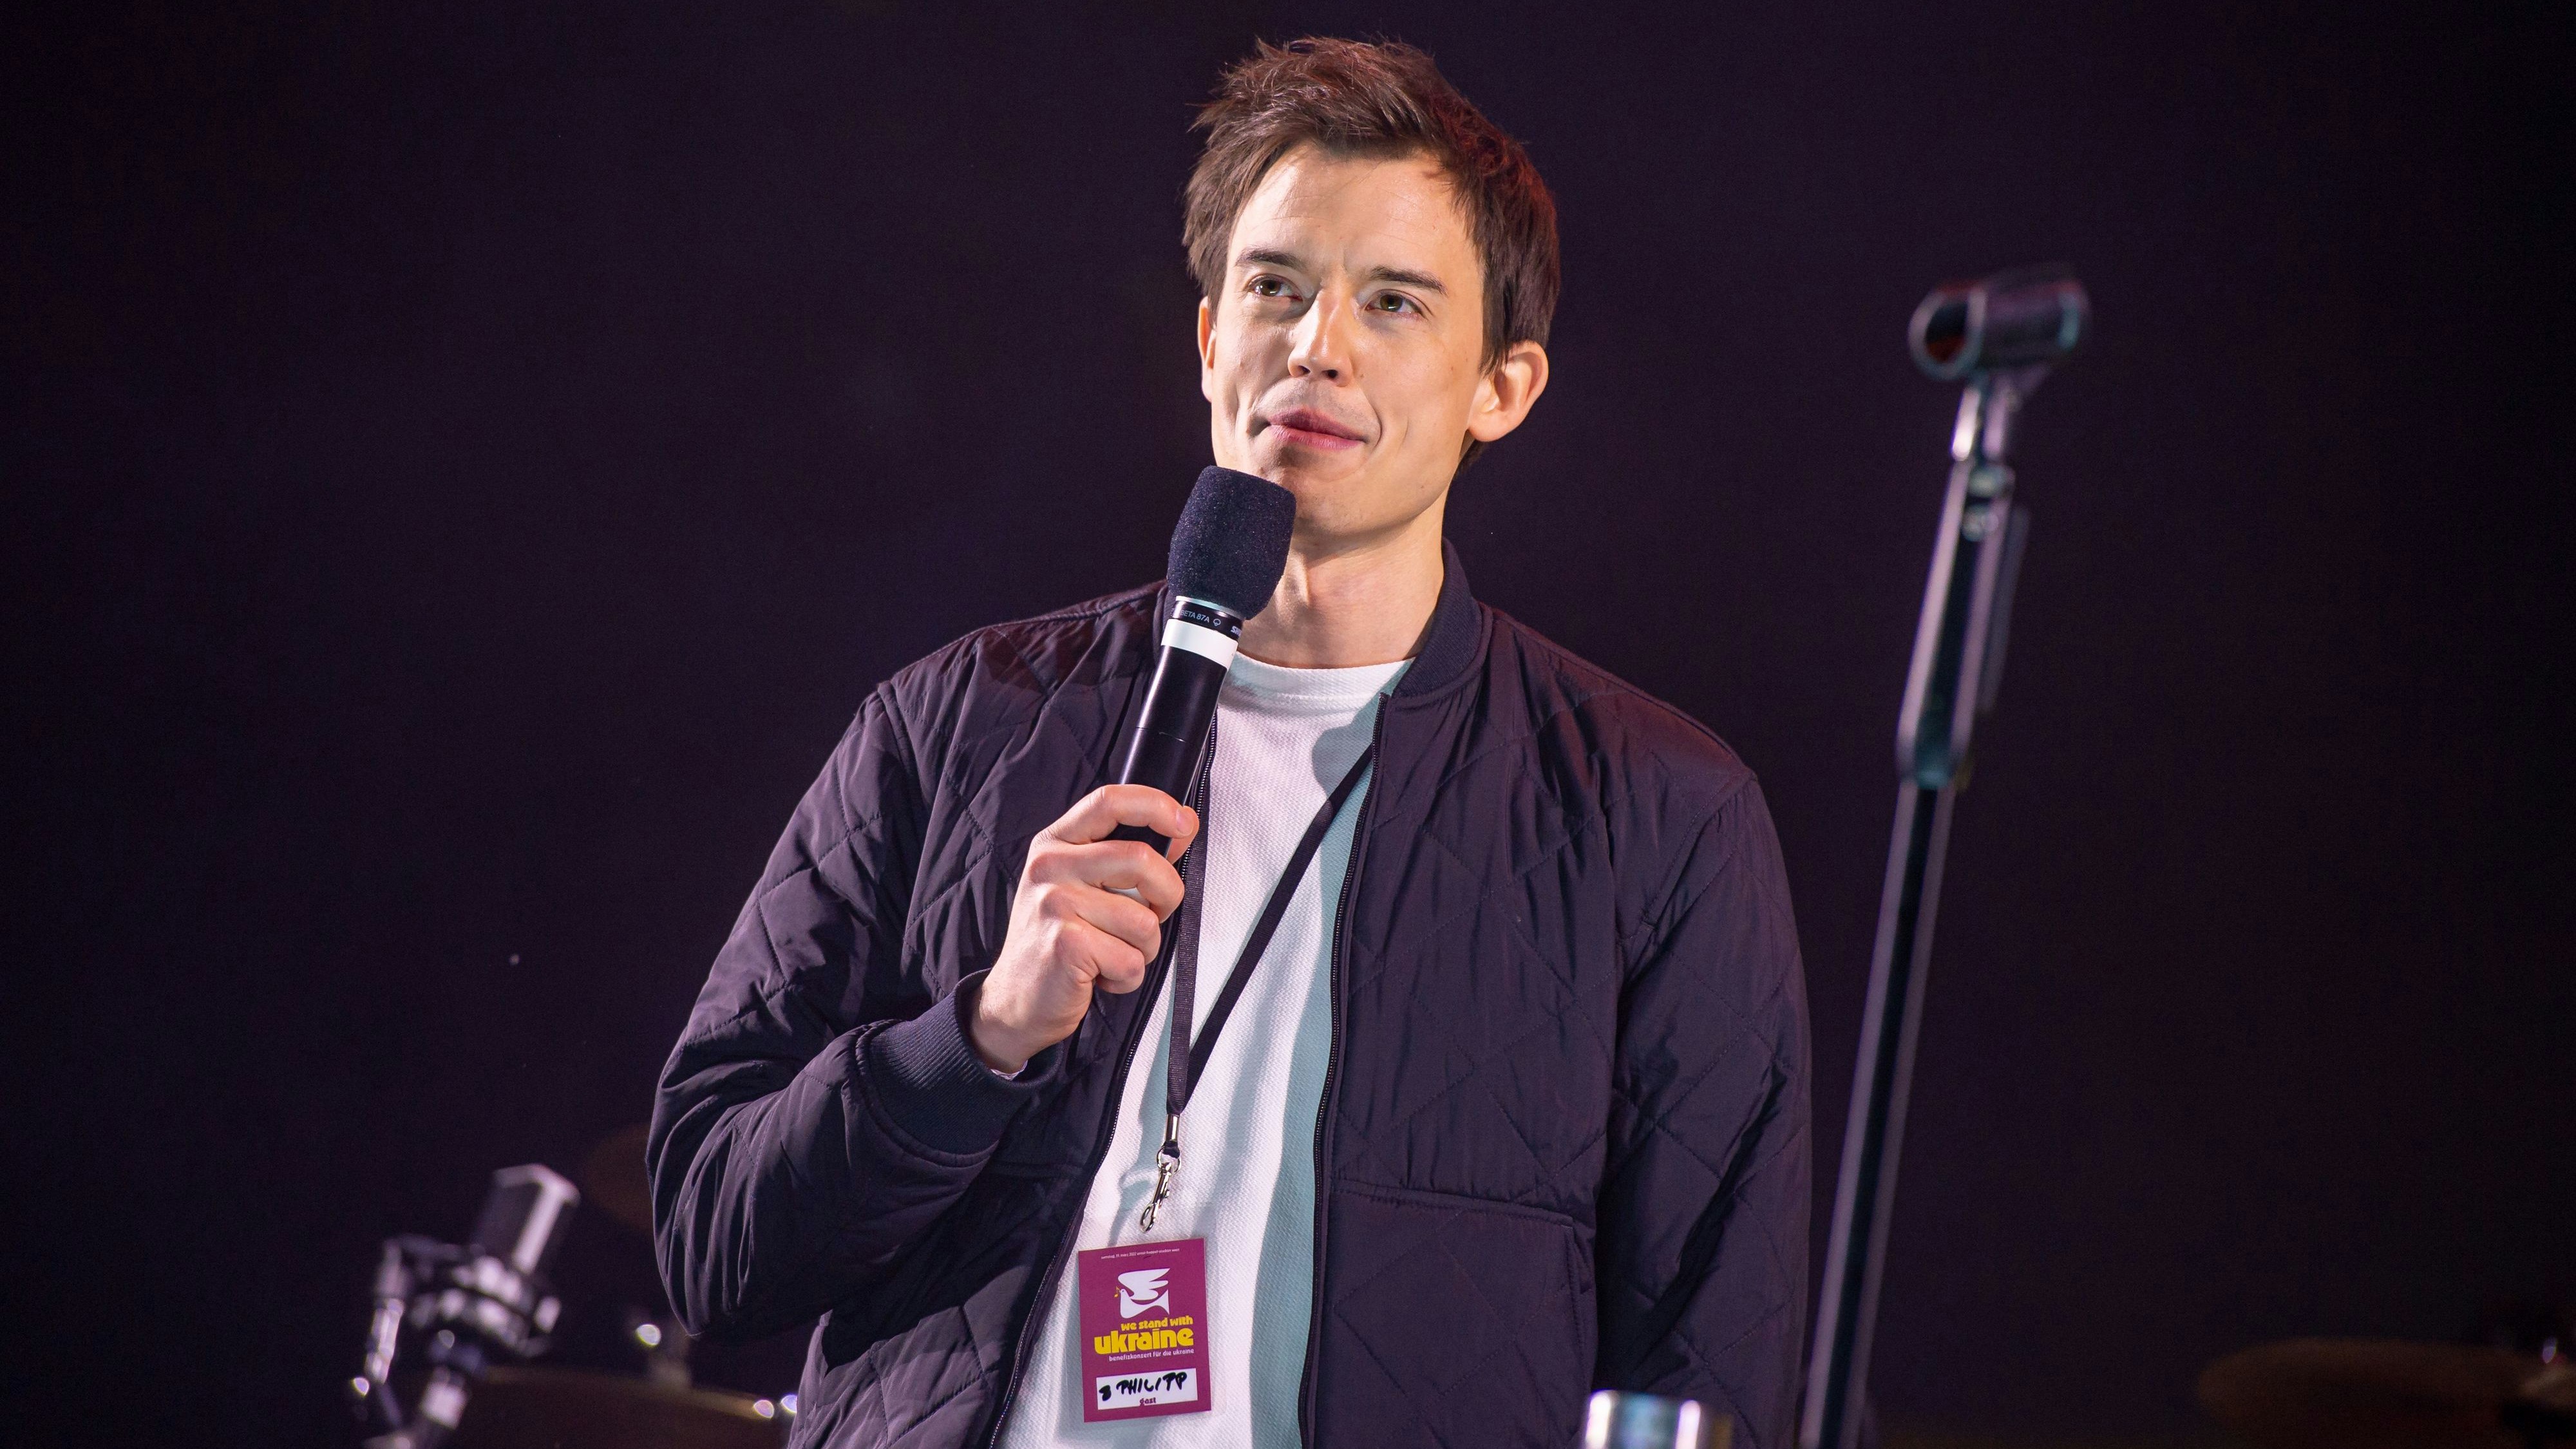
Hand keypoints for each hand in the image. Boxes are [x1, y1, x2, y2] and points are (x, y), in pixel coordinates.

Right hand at [970, 785, 1199, 1073]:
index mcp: (1056, 843)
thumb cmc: (1056, 941)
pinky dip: (1127, 977)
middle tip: (1151, 917)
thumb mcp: (1080, 885)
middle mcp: (1050, 866)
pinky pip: (1131, 960)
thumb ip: (1124, 855)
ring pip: (1144, 920)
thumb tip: (1182, 828)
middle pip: (1141, 859)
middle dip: (1166, 895)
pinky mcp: (1066, 944)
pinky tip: (1099, 974)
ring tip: (1111, 953)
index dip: (1156, 805)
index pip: (1110, 801)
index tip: (1185, 822)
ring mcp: (1054, 903)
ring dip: (1143, 949)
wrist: (1015, 1000)